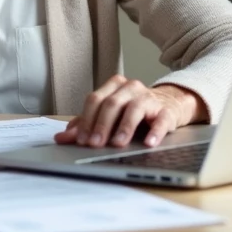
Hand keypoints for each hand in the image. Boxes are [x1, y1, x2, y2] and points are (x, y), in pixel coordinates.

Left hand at [54, 75, 206, 148]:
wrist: (169, 104)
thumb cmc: (133, 111)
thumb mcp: (109, 116)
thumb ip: (86, 125)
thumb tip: (61, 138)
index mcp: (113, 87)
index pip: (95, 100)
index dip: (86, 120)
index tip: (81, 140)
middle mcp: (130, 88)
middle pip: (112, 103)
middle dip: (101, 125)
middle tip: (95, 144)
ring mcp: (149, 98)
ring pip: (134, 108)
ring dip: (125, 127)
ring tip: (118, 143)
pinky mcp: (166, 110)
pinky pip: (161, 119)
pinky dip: (155, 131)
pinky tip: (149, 143)